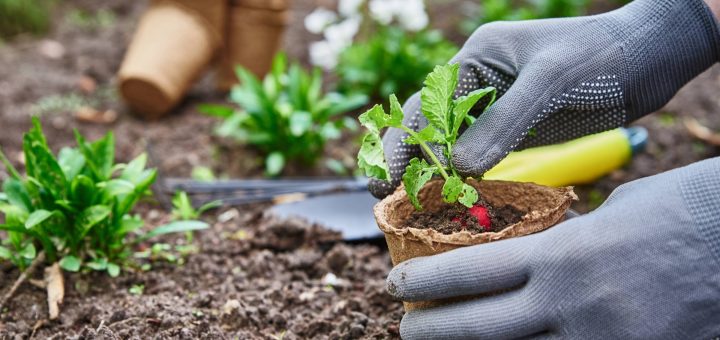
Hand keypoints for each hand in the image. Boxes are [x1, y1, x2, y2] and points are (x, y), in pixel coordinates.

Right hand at [369, 0, 719, 198]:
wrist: (646, 59)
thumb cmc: (598, 57)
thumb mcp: (549, 83)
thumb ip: (504, 123)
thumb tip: (460, 168)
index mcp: (475, 60)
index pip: (426, 105)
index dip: (404, 142)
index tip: (387, 177)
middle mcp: (477, 84)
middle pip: (428, 125)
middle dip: (406, 159)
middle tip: (385, 197)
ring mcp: (495, 109)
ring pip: (450, 144)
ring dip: (431, 172)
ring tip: (411, 206)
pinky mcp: (514, 131)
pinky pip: (479, 156)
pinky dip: (463, 177)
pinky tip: (454, 199)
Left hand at [386, 157, 719, 338]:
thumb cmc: (680, 210)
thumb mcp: (609, 214)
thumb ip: (562, 242)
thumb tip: (529, 258)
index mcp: (564, 255)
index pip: (472, 272)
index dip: (425, 281)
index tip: (395, 283)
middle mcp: (573, 305)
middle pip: (480, 327)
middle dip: (432, 329)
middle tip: (406, 326)